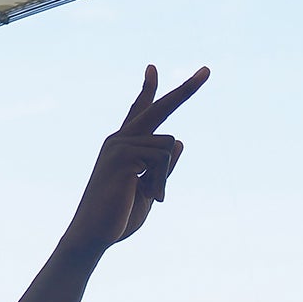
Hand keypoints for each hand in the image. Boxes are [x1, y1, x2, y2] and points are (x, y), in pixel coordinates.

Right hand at [66, 65, 208, 253]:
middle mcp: (120, 139)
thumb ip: (162, 168)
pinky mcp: (124, 155)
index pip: (138, 112)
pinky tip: (148, 196)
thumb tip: (180, 140)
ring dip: (165, 176)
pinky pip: (162, 157)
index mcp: (124, 146)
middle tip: (207, 71)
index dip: (147, 90)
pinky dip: (161, 181)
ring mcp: (120, 144)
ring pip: (169, 144)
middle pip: (158, 108)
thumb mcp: (148, 189)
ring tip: (149, 195)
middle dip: (185, 90)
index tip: (152, 68)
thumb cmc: (118, 216)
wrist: (94, 234)